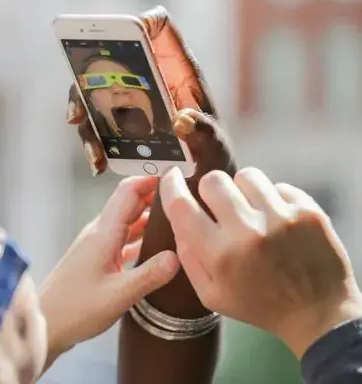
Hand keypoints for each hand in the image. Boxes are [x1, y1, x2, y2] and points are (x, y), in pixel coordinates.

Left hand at [39, 176, 179, 362]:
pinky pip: (123, 239)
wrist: (44, 324)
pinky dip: (141, 237)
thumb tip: (178, 256)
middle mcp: (100, 232)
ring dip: (150, 217)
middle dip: (156, 197)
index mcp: (104, 233)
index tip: (176, 177)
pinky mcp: (97, 258)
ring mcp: (97, 245)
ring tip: (179, 221)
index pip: (128, 192)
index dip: (151, 179)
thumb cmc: (76, 309)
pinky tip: (158, 247)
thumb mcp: (117, 296)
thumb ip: (148, 276)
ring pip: (128, 221)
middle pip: (129, 203)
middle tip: (186, 199)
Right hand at [66, 6, 234, 181]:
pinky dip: (93, 144)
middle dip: (90, 77)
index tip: (125, 34)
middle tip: (81, 109)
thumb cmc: (211, 153)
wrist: (199, 176)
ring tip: (95, 151)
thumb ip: (204, 131)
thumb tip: (182, 120)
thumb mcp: (213, 143)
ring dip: (87, 120)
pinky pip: (96, 125)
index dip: (142, 24)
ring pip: (95, 95)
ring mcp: (130, 101)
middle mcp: (149, 81)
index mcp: (178, 71)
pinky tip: (99, 164)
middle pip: (112, 62)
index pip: (160, 30)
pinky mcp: (118, 123)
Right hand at [160, 166, 361, 357]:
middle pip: (214, 181)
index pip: (182, 206)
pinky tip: (278, 220)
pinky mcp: (307, 211)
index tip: (172, 177)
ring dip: (243, 191)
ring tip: (252, 211)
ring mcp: (281, 217)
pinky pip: (278, 186)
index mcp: (220, 255)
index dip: (171, 186)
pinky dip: (273, 199)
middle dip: (211, 190)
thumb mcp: (211, 294)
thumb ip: (188, 257)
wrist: (318, 313)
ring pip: (247, 176)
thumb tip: (179, 220)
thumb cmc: (258, 305)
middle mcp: (248, 231)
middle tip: (220, 205)